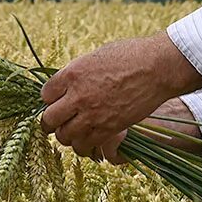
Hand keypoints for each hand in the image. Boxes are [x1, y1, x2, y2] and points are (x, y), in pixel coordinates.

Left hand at [39, 33, 201, 161]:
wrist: (157, 68)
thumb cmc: (129, 55)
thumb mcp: (95, 57)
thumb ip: (77, 73)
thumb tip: (66, 85)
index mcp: (72, 74)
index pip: (45, 95)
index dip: (50, 99)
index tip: (56, 100)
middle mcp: (78, 96)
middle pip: (49, 119)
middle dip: (50, 121)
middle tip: (56, 121)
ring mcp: (93, 114)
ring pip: (64, 136)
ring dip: (66, 135)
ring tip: (71, 132)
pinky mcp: (109, 129)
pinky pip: (85, 145)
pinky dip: (83, 146)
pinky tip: (86, 141)